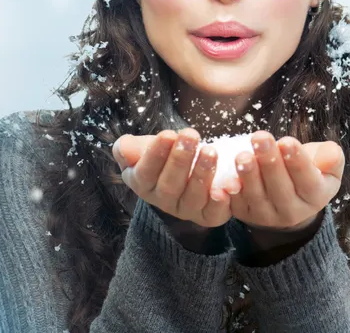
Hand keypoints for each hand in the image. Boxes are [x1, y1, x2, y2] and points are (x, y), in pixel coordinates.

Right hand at [112, 128, 231, 227]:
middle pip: (170, 185)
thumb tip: (124, 148)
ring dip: (202, 174)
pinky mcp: (209, 216)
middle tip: (190, 135)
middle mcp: (164, 201)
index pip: (145, 172)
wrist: (189, 169)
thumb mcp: (144, 148)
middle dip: (180, 159)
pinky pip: (214, 213)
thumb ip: (130, 148)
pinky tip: (225, 187)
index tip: (168, 134)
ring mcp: (187, 210)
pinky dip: (220, 202)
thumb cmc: (164, 156)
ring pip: (193, 197)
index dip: (156, 154)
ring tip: (210, 150)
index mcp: (143, 184)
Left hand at [228, 131, 344, 230]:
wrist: (289, 195)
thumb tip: (331, 154)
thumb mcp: (326, 164)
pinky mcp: (245, 213)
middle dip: (269, 161)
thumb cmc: (308, 170)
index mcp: (316, 196)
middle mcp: (292, 211)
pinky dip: (231, 189)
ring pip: (257, 195)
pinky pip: (237, 202)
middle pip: (280, 187)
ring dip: (248, 174)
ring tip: (242, 155)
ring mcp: (267, 215)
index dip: (297, 161)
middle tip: (260, 138)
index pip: (308, 180)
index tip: (287, 142)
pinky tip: (226, 175)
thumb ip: (331, 158)